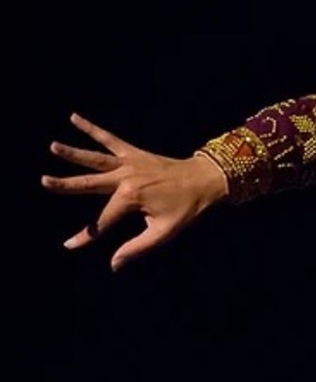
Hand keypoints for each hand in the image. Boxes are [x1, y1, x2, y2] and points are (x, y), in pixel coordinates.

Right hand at [42, 113, 229, 269]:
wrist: (205, 180)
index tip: (69, 245)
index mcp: (131, 198)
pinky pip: (110, 139)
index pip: (102, 222)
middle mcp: (126, 178)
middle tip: (43, 181)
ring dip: (73, 152)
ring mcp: (129, 163)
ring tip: (53, 146)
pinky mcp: (134, 152)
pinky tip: (75, 118)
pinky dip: (93, 129)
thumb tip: (114, 264)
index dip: (87, 235)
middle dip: (65, 185)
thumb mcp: (164, 232)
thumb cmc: (187, 208)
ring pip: (95, 158)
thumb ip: (137, 248)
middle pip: (89, 184)